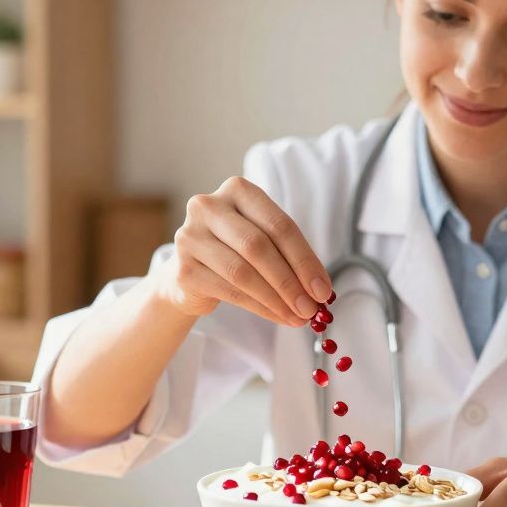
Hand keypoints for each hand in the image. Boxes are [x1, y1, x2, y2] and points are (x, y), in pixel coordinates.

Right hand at [156, 176, 330, 324]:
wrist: (190, 272)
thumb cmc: (236, 251)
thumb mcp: (264, 242)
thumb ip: (290, 258)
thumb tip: (321, 291)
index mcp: (237, 189)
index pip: (279, 225)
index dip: (305, 260)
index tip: (323, 290)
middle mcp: (209, 206)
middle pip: (259, 247)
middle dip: (290, 282)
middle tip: (311, 308)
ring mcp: (190, 236)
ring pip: (243, 272)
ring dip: (276, 299)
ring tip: (297, 317)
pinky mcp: (182, 269)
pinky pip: (228, 291)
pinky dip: (259, 307)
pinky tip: (276, 316)